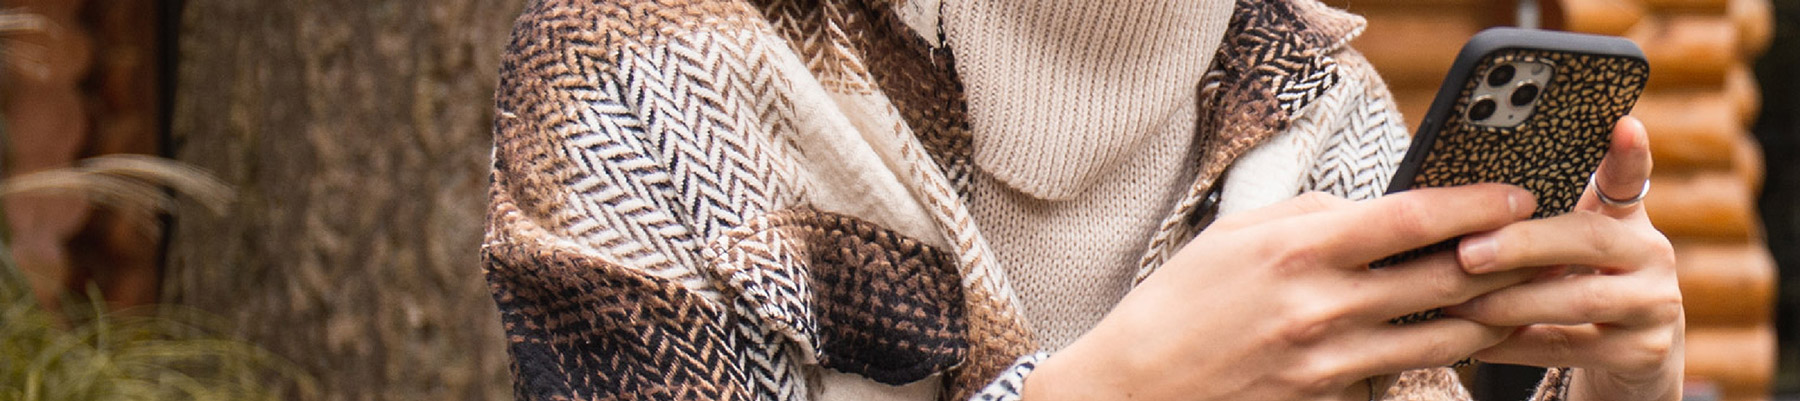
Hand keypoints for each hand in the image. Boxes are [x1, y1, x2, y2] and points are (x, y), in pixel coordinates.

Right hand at [1023, 184, 1540, 400]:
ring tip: (1522, 298)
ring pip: (1443, 338)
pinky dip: (1439, 356)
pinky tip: (1462, 343)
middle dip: (1509, 259)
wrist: (1139, 385)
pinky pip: (1402, 373)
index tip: (1515, 194)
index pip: (1414, 219)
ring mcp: (1331, 360)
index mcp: (1301, 249)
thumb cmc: (1182, 301)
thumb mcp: (1239, 234)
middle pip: (1448, 279)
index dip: (1477, 204)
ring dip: (1492, 316)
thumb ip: (1314, 215)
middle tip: (1545, 245)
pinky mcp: (1329, 398)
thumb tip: (1377, 210)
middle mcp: (1324, 306)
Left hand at [1446, 116, 1683, 400]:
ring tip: (1458, 303)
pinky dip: (1515, 345)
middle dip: (1524, 245)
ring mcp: (1655, 306)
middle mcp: (1654, 255)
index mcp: (1630, 217)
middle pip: (1590, 239)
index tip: (1624, 125)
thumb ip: (1541, 214)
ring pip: (1579, 299)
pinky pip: (1568, 348)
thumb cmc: (1578, 280)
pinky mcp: (1642, 354)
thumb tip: (1464, 192)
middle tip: (1466, 253)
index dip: (1630, 153)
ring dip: (1510, 302)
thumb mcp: (1569, 242)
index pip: (1629, 177)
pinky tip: (1475, 342)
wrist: (1627, 351)